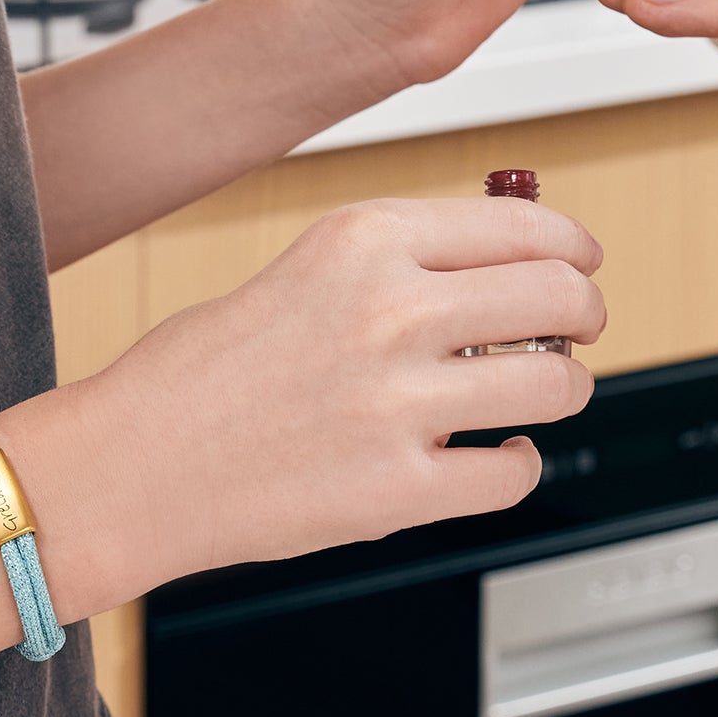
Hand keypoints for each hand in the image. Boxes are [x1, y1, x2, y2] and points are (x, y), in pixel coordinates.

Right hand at [92, 195, 603, 587]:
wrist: (133, 462)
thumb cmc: (204, 367)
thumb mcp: (305, 268)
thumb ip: (401, 262)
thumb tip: (514, 262)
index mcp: (363, 240)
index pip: (526, 226)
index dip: (573, 248)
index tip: (579, 264)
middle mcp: (389, 310)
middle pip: (559, 298)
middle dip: (584, 315)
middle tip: (573, 331)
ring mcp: (398, 403)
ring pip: (556, 386)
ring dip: (563, 389)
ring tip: (535, 394)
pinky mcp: (398, 489)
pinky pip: (512, 473)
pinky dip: (516, 465)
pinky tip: (492, 454)